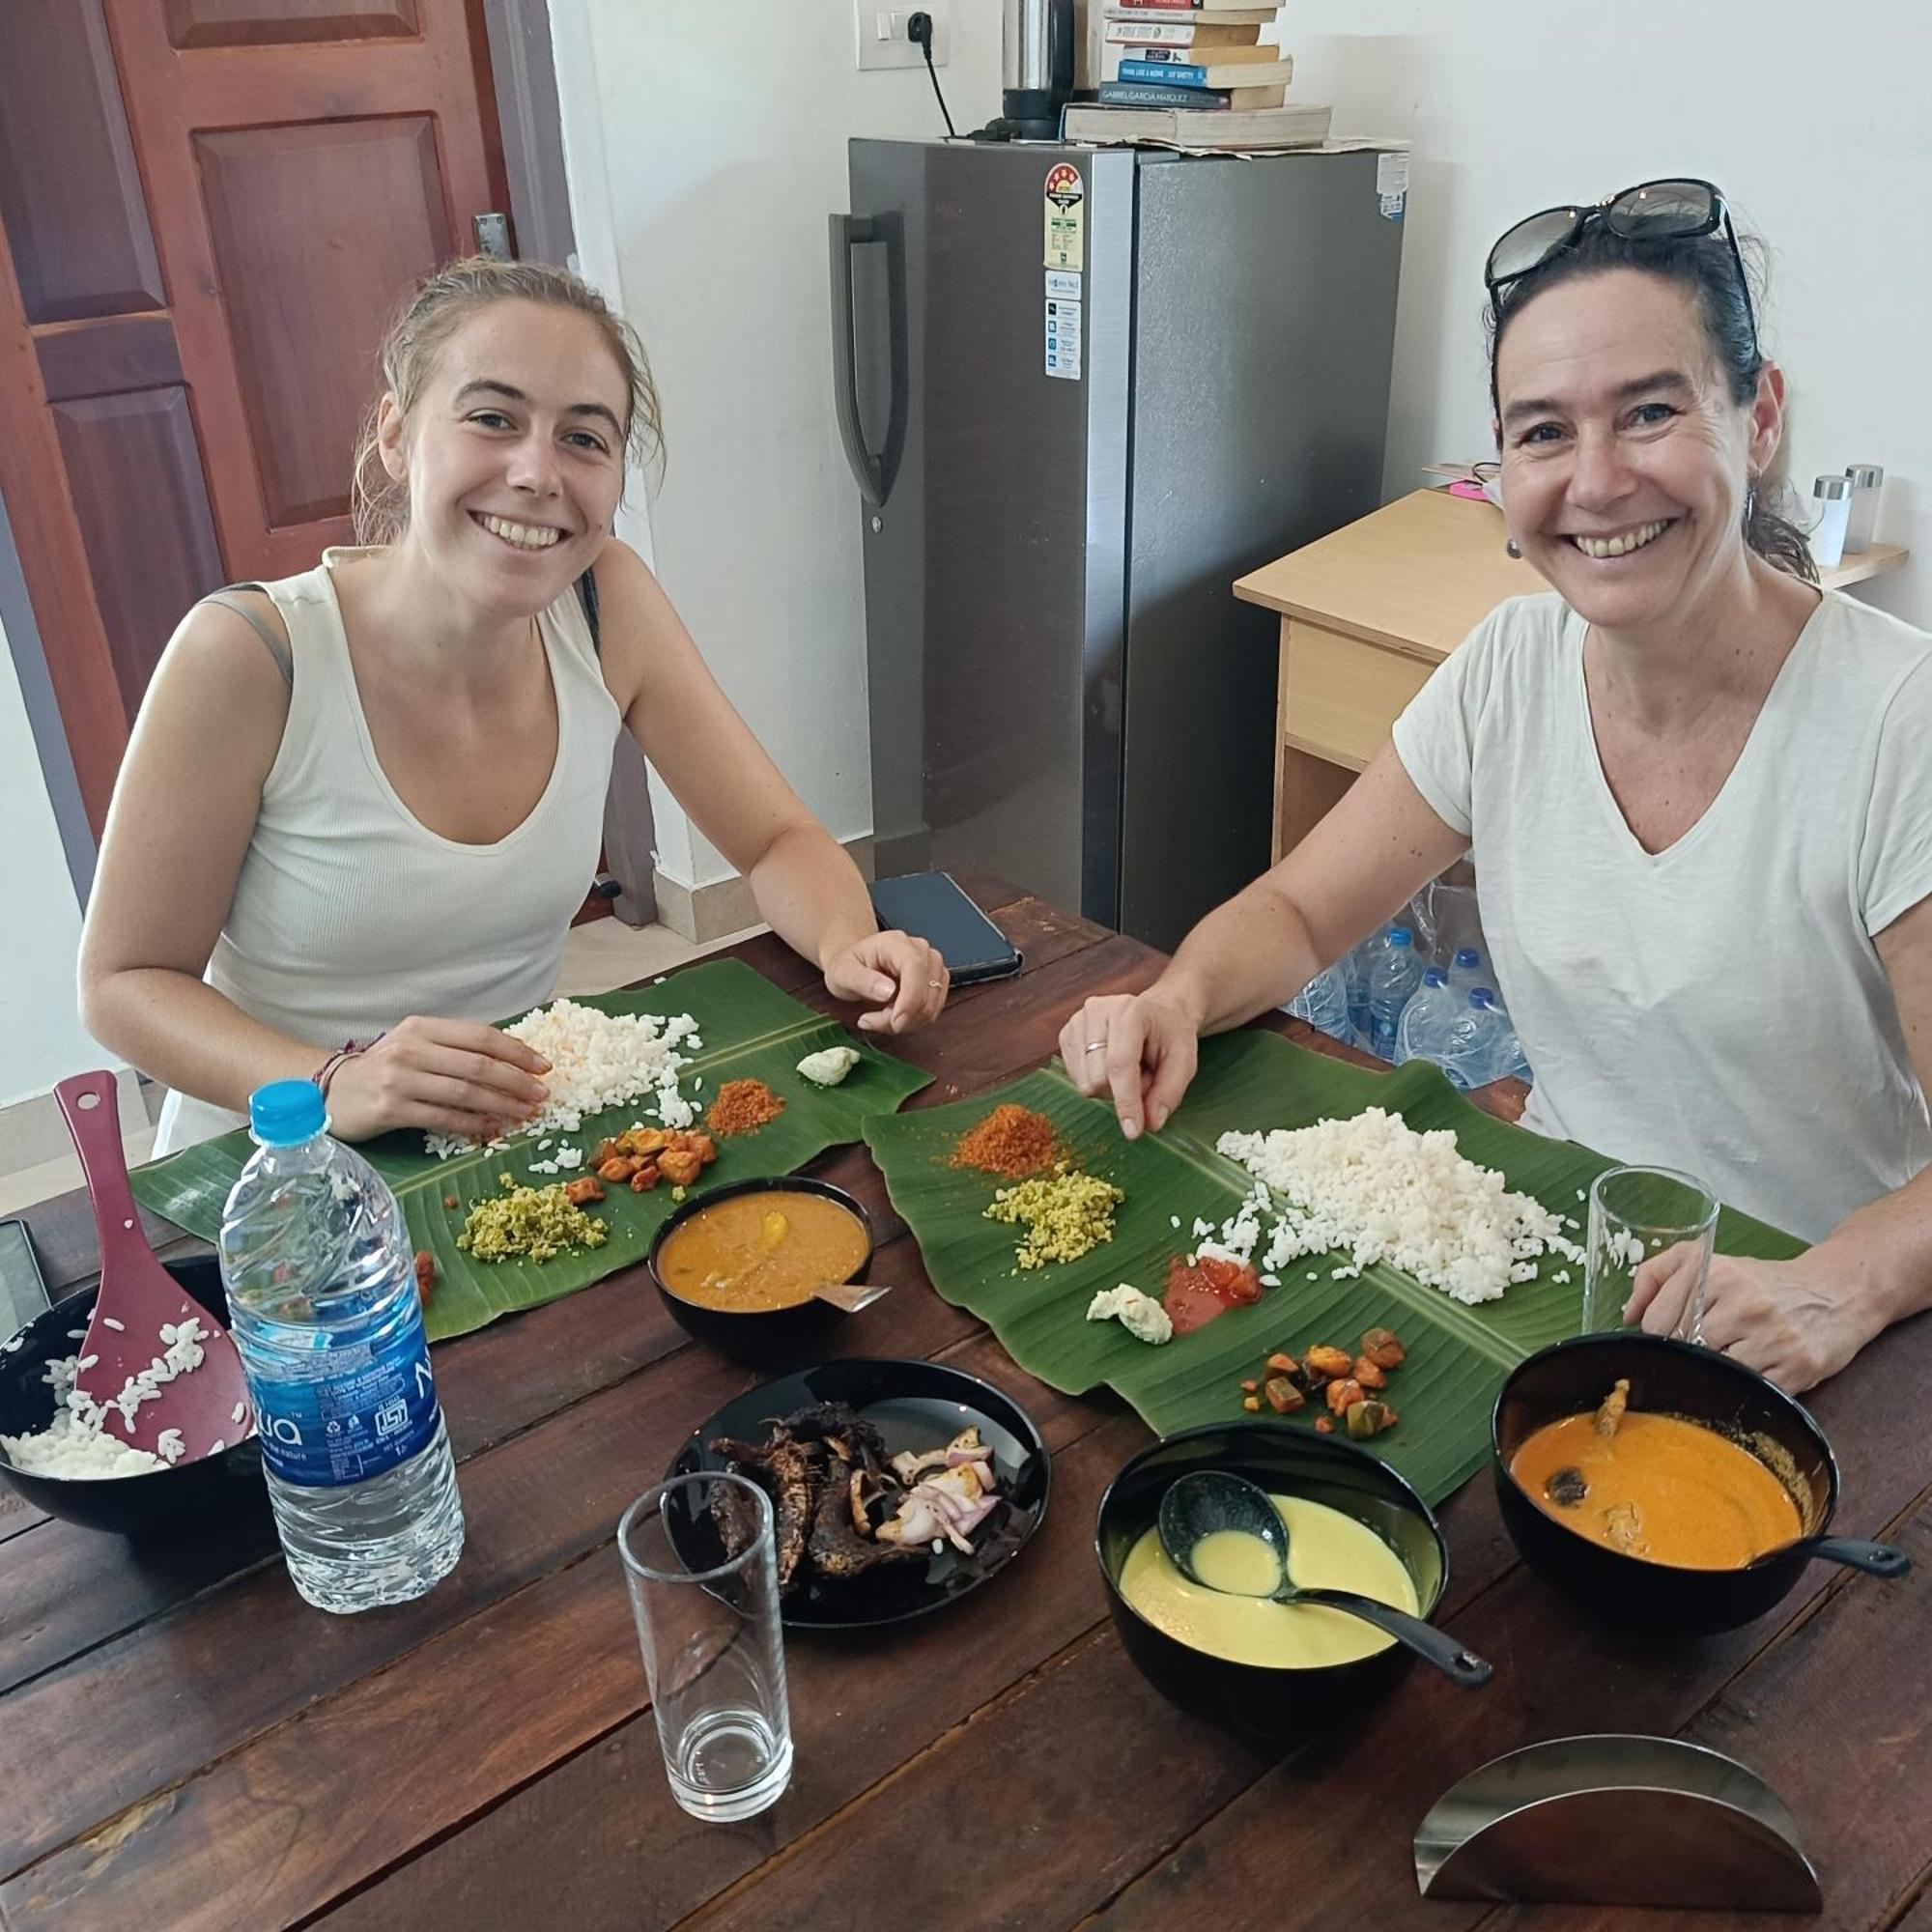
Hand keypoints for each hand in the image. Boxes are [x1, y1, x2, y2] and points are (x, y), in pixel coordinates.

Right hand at [323, 1015, 551, 1141]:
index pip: (480, 1036)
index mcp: (421, 1027)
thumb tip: (511, 1062)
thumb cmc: (383, 1070)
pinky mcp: (390, 1109)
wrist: (330, 1092)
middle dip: (516, 1081)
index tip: (543, 1066)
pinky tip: (492, 1129)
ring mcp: (399, 1079)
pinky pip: (442, 1118)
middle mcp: (410, 1049)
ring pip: (464, 1092)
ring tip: (525, 1114)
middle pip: (477, 1064)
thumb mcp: (416, 1046)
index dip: (517, 1051)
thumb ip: (455, 1049)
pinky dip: (472, 1124)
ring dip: (501, 1105)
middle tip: (542, 1095)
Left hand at [823, 929, 948, 1033]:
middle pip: (926, 992)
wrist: (856, 965)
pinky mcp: (936, 983)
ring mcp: (932, 967)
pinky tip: (892, 1015)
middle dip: (901, 1017)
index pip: (916, 967)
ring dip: (905, 1022)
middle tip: (870, 1020)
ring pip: (930, 1007)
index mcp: (896, 943)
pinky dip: (912, 1022)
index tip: (895, 1021)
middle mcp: (921, 951)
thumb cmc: (849, 966)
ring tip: (878, 1016)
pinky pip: (931, 1011)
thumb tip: (888, 991)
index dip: (910, 999)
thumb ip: (863, 980)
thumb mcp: (842, 973)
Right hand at [1059, 987, 1200, 1138]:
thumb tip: (1150, 1123)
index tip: (1132, 1131)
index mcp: (1129, 1012)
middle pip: (1098, 1078)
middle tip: (1145, 1076)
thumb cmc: (1171, 1035)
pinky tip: (1110, 1066)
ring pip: (1084, 1082)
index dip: (1126, 1101)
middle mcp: (1096, 1011)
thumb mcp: (1184, 1061)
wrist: (1157, 1013)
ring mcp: (1077, 1022)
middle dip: (1124, 1091)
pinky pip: (1076, 1079)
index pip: (1119, 1064)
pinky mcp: (1066, 1035)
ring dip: (1110, 1088)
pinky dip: (1096, 1081)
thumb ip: (1169, 1092)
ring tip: (1130, 1068)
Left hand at [1625, 1248, 1877, 1392]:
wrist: (1835, 1292)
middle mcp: (1743, 1303)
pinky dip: (1744, 1386)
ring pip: (1715, 1372)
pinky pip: (1751, 1389)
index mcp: (1715, 1273)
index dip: (1657, 1335)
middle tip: (1702, 1347)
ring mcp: (1772, 1337)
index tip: (1670, 1334)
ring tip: (1729, 1356)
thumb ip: (1656, 1275)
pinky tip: (1753, 1370)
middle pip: (1684, 1348)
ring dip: (1715, 1371)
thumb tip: (1628, 1315)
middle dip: (1686, 1352)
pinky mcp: (1798, 1368)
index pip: (1658, 1322)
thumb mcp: (1707, 1259)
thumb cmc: (1760, 1280)